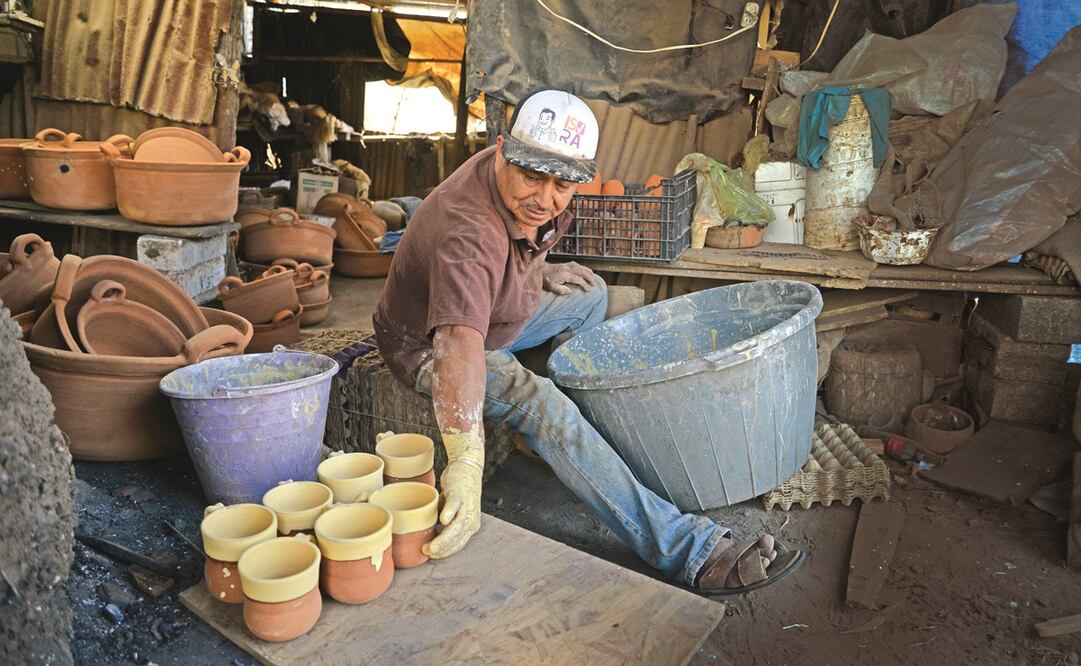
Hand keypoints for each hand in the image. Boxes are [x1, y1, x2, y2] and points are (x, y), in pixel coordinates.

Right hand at [422, 430, 483, 558]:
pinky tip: (443, 520)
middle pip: (457, 539)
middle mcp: (472, 519)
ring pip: (456, 527)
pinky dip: (449, 513)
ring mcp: (466, 507)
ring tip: (431, 546)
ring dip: (444, 538)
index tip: (430, 555)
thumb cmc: (457, 492)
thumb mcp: (453, 512)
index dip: (445, 552)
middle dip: (442, 549)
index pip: (458, 545)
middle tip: (427, 552)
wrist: (467, 468)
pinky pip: (454, 506)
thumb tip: (426, 531)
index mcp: (470, 526)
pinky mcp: (459, 494)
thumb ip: (443, 522)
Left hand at [542, 261, 599, 294]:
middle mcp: (568, 268)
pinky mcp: (568, 263)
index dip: (584, 285)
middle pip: (582, 272)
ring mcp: (568, 264)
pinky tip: (588, 272)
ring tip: (594, 278)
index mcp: (564, 274)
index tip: (588, 290)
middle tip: (595, 284)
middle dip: (590, 278)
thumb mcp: (551, 287)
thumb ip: (561, 290)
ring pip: (582, 267)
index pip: (578, 279)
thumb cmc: (546, 279)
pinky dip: (585, 269)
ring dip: (589, 273)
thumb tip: (570, 291)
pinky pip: (579, 265)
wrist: (542, 269)